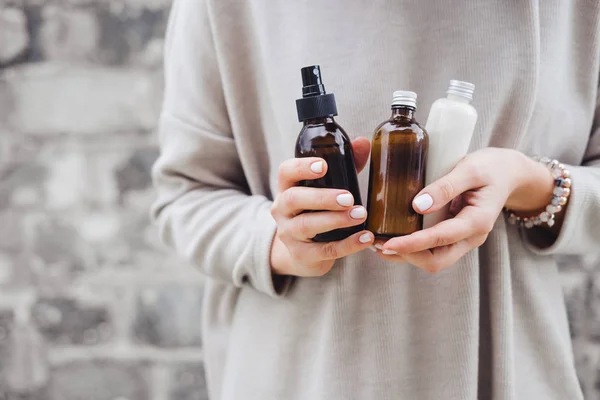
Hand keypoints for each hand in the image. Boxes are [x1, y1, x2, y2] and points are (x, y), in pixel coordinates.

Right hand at [270, 137, 373, 276]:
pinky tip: (365, 238)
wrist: (303, 252)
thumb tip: (363, 143)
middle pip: (293, 199)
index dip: (302, 167)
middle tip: (349, 198)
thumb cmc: (316, 211)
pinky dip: (347, 245)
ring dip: (335, 220)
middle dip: (322, 197)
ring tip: (360, 215)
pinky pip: (324, 250)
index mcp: (287, 187)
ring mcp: (289, 234)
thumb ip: (344, 165)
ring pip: (306, 226)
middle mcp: (282, 210)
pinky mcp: (302, 255)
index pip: (286, 172)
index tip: (324, 166)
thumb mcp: (325, 187)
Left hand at [377, 148, 553, 272]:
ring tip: (378, 243)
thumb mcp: (470, 169)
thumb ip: (446, 186)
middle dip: (406, 256)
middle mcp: (471, 237)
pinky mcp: (455, 235)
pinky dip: (412, 247)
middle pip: (436, 261)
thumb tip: (417, 205)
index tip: (387, 243)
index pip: (440, 240)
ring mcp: (464, 239)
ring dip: (406, 255)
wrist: (510, 172)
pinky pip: (433, 249)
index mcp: (477, 221)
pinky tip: (393, 237)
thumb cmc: (491, 167)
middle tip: (377, 245)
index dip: (412, 244)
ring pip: (433, 259)